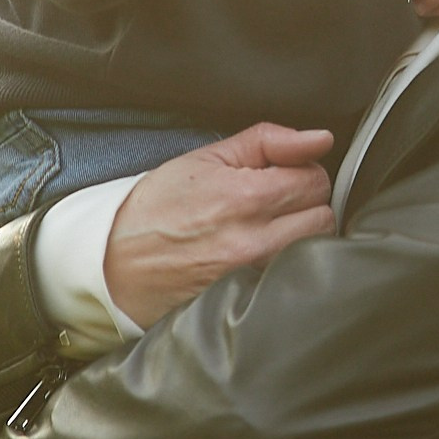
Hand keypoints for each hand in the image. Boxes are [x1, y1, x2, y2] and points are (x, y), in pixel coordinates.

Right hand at [102, 123, 334, 326]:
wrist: (114, 262)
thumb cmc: (157, 208)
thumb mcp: (206, 158)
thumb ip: (268, 141)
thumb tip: (320, 138)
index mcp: (245, 198)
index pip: (316, 180)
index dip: (301, 171)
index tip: (280, 175)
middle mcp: (254, 242)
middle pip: (324, 217)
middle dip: (306, 203)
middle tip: (275, 202)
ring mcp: (254, 276)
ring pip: (314, 248)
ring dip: (300, 234)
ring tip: (268, 228)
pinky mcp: (249, 300)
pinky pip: (292, 277)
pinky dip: (286, 263)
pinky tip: (261, 254)